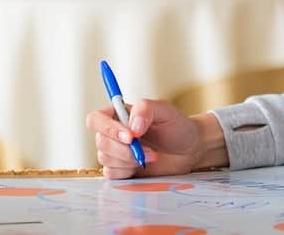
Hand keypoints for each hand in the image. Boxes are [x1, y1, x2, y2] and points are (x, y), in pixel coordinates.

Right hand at [85, 99, 227, 178]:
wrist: (188, 150)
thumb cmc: (177, 126)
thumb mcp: (166, 110)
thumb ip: (146, 109)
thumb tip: (131, 126)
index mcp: (119, 114)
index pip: (96, 119)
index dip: (107, 128)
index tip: (130, 136)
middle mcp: (113, 132)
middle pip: (100, 142)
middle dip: (124, 149)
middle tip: (149, 151)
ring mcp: (115, 152)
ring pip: (105, 159)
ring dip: (129, 160)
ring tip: (152, 156)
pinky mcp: (120, 169)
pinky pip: (111, 174)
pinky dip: (127, 171)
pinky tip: (143, 165)